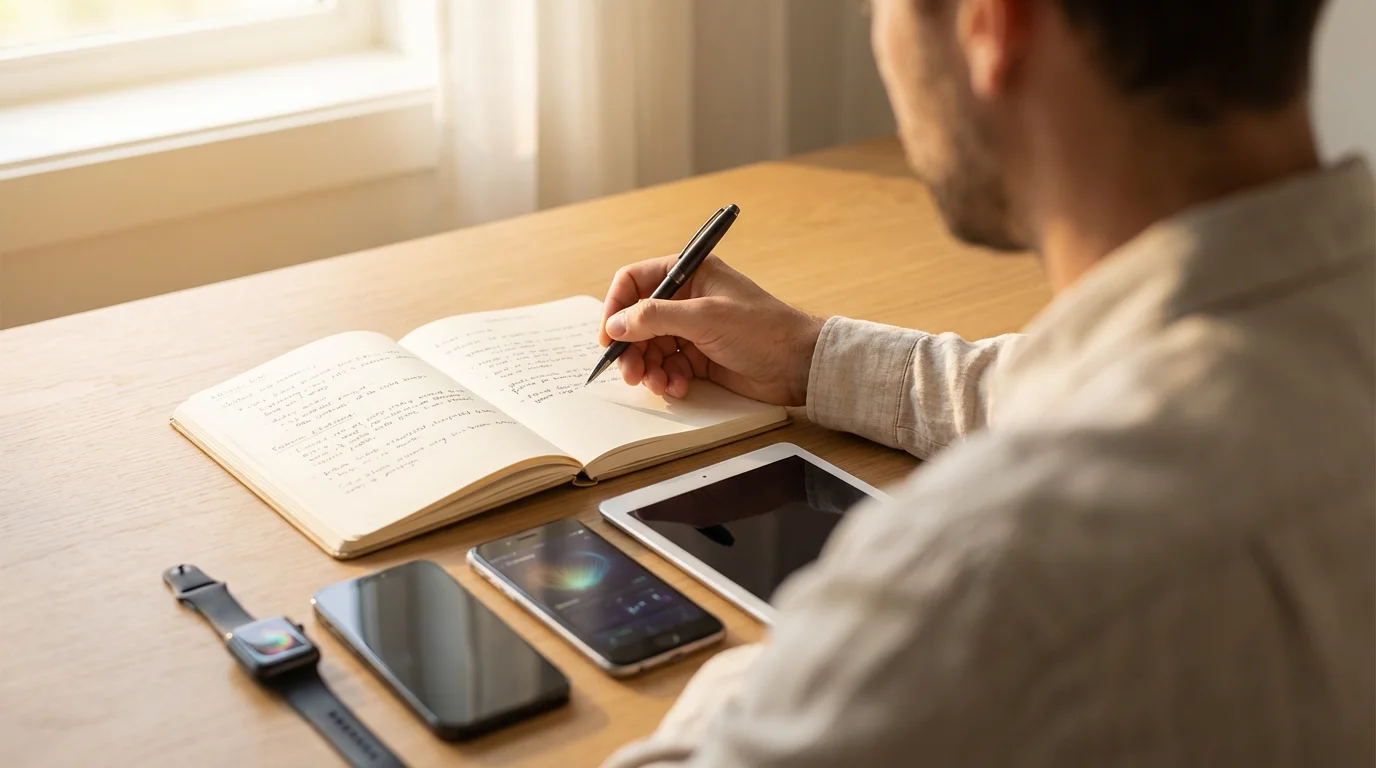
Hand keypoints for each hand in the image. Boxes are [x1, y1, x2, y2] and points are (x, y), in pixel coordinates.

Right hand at [599, 254, 824, 405]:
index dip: (616, 307)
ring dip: (649, 368)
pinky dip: (668, 380)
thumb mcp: (705, 318)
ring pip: (651, 348)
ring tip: (658, 385)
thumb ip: (656, 318)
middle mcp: (688, 299)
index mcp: (690, 274)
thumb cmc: (762, 329)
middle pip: (638, 321)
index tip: (609, 336)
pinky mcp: (701, 358)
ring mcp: (693, 330)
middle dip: (632, 348)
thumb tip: (616, 324)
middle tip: (630, 373)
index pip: (635, 281)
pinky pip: (669, 367)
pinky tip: (679, 388)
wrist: (798, 365)